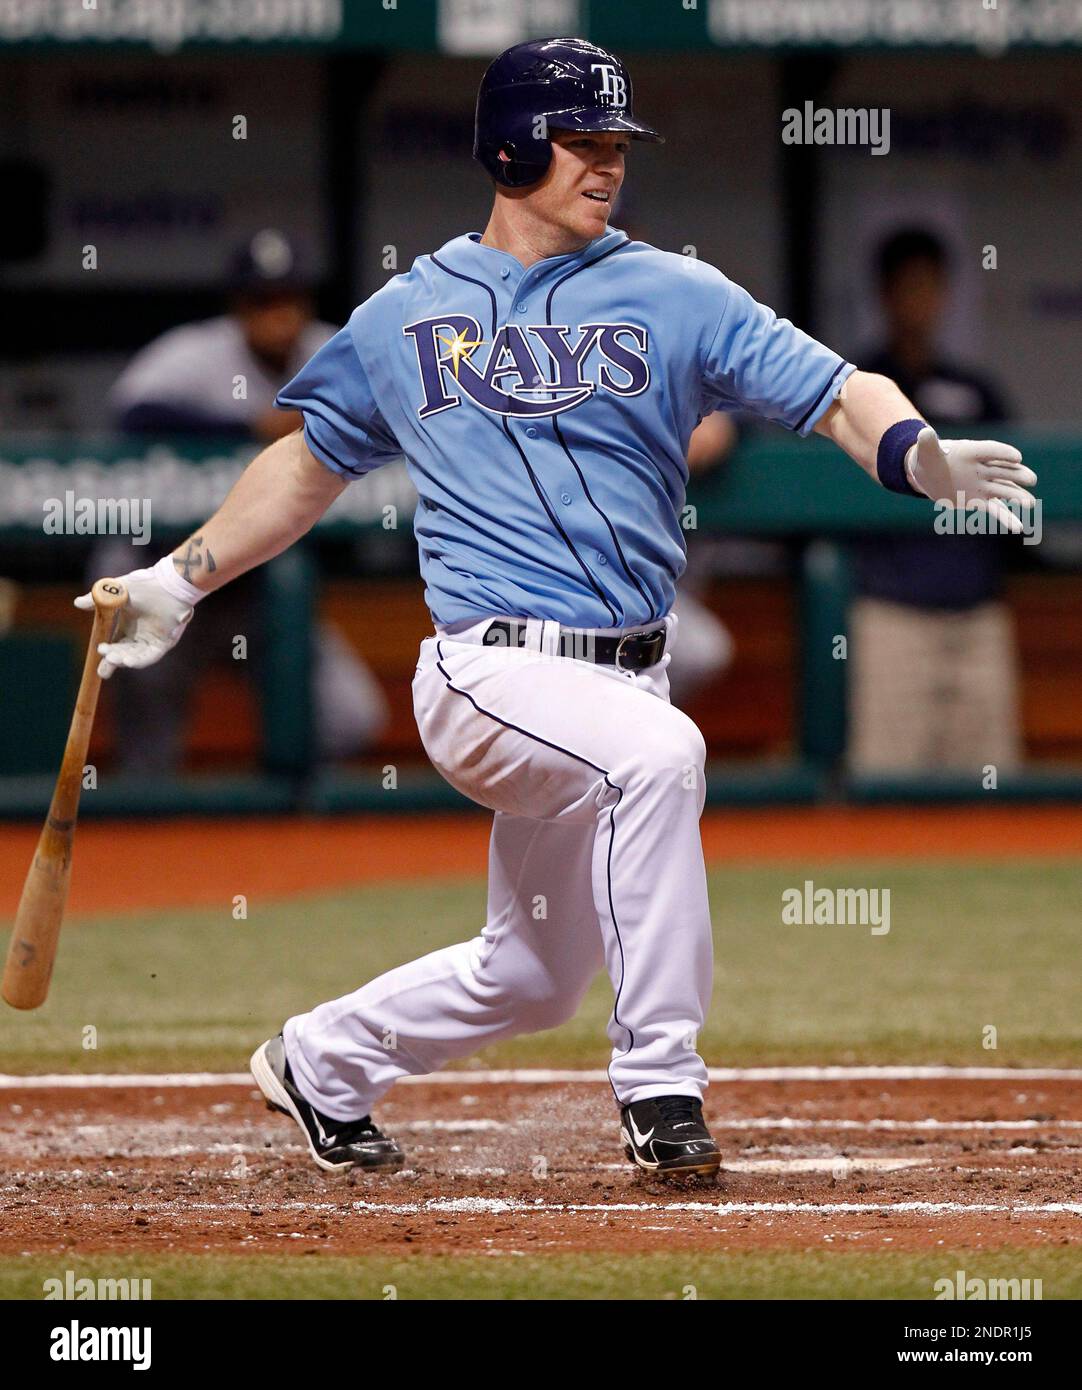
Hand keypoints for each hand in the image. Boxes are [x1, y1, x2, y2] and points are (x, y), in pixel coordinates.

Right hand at [74, 566, 193, 678]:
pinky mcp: (165, 642)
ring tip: (114, 660)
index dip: (106, 653)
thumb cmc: (145, 584)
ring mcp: (153, 639)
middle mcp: (140, 634)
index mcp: (128, 625)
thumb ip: (96, 599)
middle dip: (113, 660)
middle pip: (123, 653)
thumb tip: (77, 603)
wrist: (168, 583)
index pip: (114, 644)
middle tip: (105, 662)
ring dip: (124, 660)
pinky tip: (128, 662)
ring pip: (135, 656)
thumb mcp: (116, 592)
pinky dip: (139, 660)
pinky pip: (150, 656)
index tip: (96, 656)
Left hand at [906, 425, 1037, 533]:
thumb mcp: (925, 451)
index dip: (1003, 453)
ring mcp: (983, 485)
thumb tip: (924, 432)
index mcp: (972, 451)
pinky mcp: (980, 500)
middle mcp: (982, 467)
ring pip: (1004, 490)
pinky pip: (995, 510)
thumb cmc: (929, 459)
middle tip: (1031, 479)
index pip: (990, 450)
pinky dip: (1006, 518)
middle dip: (1017, 475)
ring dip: (1017, 497)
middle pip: (1003, 470)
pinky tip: (1019, 528)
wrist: (930, 474)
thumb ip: (927, 443)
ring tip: (1030, 504)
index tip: (1016, 457)